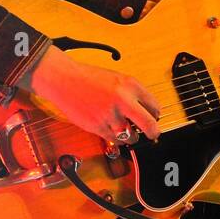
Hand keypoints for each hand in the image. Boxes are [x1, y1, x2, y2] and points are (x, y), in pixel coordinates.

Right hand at [18, 45, 161, 142]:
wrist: (64, 80)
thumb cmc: (89, 78)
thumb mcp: (117, 79)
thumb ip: (132, 94)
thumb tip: (147, 112)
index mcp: (131, 85)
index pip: (155, 107)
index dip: (155, 116)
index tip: (153, 119)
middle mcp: (123, 100)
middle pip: (149, 125)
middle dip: (152, 132)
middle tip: (152, 134)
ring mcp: (110, 115)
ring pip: (131, 136)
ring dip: (131, 137)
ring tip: (126, 131)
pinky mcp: (98, 126)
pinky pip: (114, 140)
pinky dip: (115, 138)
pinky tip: (111, 129)